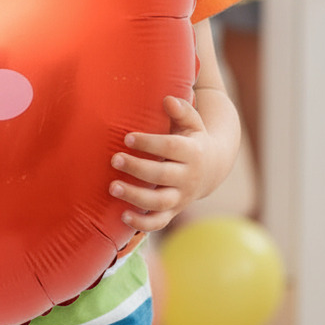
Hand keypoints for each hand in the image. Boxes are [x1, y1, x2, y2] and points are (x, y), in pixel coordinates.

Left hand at [108, 95, 216, 232]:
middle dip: (137, 169)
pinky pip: (159, 222)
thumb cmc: (192, 137)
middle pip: (162, 175)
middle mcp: (188, 177)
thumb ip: (182, 110)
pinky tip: (123, 217)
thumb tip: (168, 99)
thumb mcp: (193, 122)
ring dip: (136, 197)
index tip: (127, 138)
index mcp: (193, 152)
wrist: (212, 168)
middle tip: (114, 159)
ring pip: (160, 202)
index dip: (150, 143)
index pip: (171, 148)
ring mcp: (181, 196)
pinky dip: (143, 224)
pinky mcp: (174, 210)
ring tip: (112, 187)